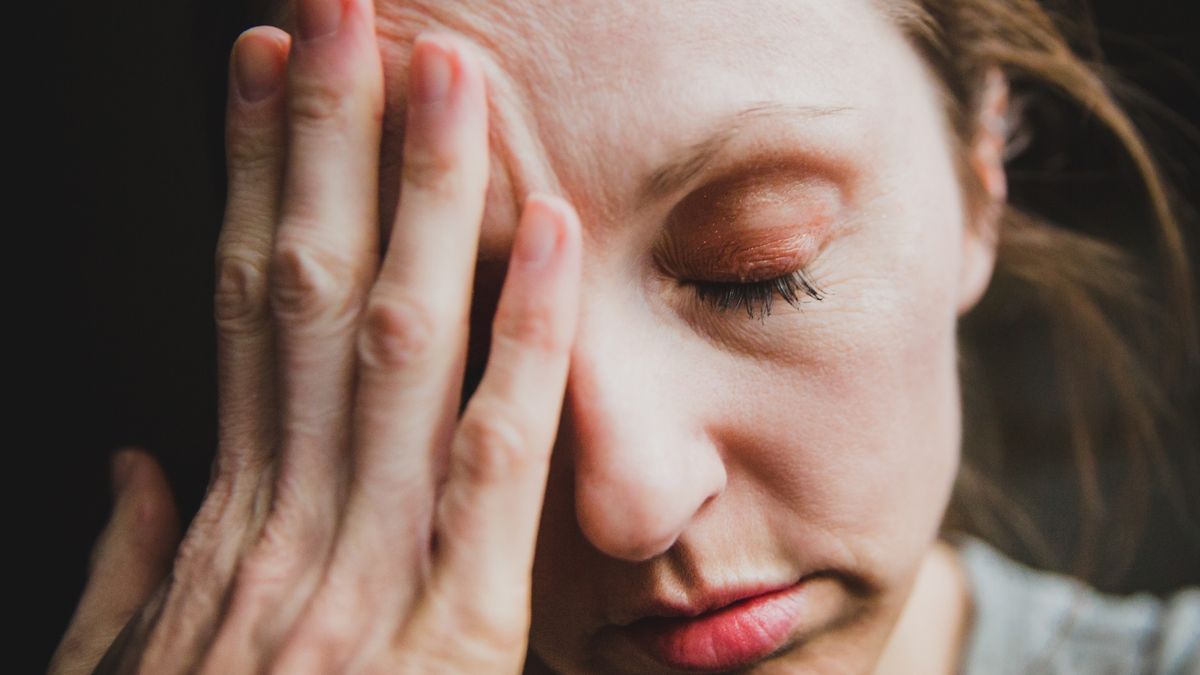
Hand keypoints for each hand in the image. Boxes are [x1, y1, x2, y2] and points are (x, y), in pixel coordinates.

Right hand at [48, 0, 580, 670]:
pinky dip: (525, 341)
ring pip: (395, 344)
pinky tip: (554, 233)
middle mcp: (285, 527)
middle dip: (327, 142)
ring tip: (441, 69)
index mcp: (221, 530)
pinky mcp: (448, 637)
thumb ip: (131, 576)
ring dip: (421, 197)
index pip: (244, 316)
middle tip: (345, 9)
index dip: (253, 183)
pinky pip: (492, 461)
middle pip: (307, 293)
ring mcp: (362, 575)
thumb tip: (143, 460)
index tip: (265, 75)